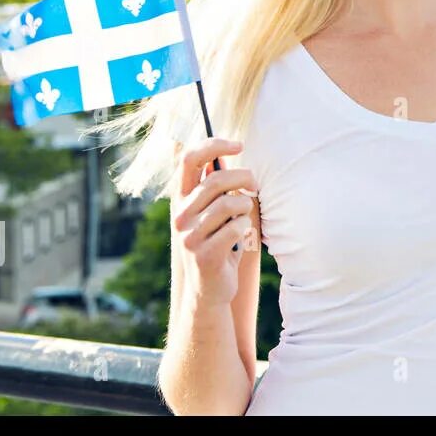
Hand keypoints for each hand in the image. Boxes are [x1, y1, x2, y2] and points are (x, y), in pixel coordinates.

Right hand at [170, 137, 257, 306]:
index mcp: (181, 200)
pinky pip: (236, 228)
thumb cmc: (219, 244)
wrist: (210, 290)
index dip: (213, 145)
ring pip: (230, 203)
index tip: (238, 145)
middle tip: (255, 186)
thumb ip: (213, 188)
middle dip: (244, 177)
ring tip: (244, 217)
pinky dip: (246, 228)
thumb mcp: (211, 213)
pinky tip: (241, 237)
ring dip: (246, 207)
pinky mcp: (204, 255)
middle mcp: (180, 215)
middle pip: (216, 179)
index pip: (188, 159)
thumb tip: (219, 154)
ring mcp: (189, 236)